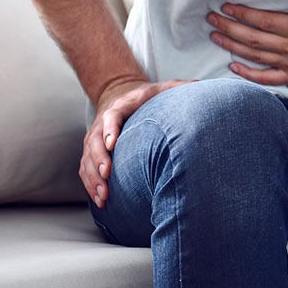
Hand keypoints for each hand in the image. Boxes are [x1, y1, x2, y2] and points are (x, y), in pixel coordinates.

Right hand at [84, 78, 194, 208]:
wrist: (122, 96)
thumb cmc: (149, 97)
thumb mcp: (165, 87)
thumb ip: (181, 88)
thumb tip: (201, 87)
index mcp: (122, 106)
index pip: (112, 115)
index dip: (110, 128)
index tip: (112, 144)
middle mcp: (103, 123)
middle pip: (94, 141)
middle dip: (99, 160)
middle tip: (108, 176)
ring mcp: (95, 138)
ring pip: (87, 159)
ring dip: (93, 178)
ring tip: (104, 196)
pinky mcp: (92, 151)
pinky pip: (86, 169)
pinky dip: (90, 184)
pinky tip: (101, 200)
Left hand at [207, 0, 287, 91]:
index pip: (267, 21)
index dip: (244, 14)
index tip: (227, 7)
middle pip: (254, 39)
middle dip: (230, 28)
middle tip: (212, 19)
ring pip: (256, 56)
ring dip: (233, 47)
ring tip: (215, 37)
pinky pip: (268, 78)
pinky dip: (249, 74)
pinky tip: (234, 67)